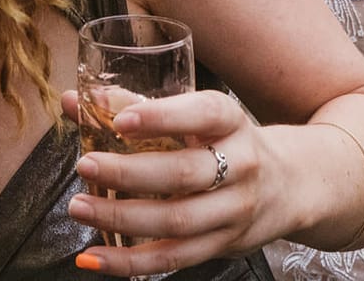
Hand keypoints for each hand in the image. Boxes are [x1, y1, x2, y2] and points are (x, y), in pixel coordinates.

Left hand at [64, 89, 299, 275]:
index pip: (204, 114)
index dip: (162, 117)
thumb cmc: (226, 141)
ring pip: (177, 222)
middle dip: (130, 173)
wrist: (290, 184)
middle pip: (185, 174)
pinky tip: (94, 256)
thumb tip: (73, 101)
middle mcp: (240, 166)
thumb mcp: (197, 115)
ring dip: (122, 218)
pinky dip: (129, 262)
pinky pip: (173, 259)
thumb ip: (135, 105)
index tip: (120, 121)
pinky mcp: (222, 245)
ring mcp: (234, 211)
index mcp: (232, 122)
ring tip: (80, 207)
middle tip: (86, 165)